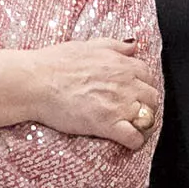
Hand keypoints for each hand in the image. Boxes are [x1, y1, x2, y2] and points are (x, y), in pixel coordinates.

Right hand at [31, 38, 160, 146]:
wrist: (35, 81)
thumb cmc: (55, 63)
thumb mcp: (88, 45)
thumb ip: (115, 46)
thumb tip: (133, 46)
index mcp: (122, 64)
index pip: (148, 76)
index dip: (142, 86)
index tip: (135, 93)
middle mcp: (126, 83)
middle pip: (152, 98)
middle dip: (146, 105)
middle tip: (133, 112)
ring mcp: (119, 105)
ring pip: (148, 118)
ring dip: (143, 124)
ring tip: (132, 128)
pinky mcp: (108, 124)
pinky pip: (134, 137)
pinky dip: (134, 142)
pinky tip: (128, 142)